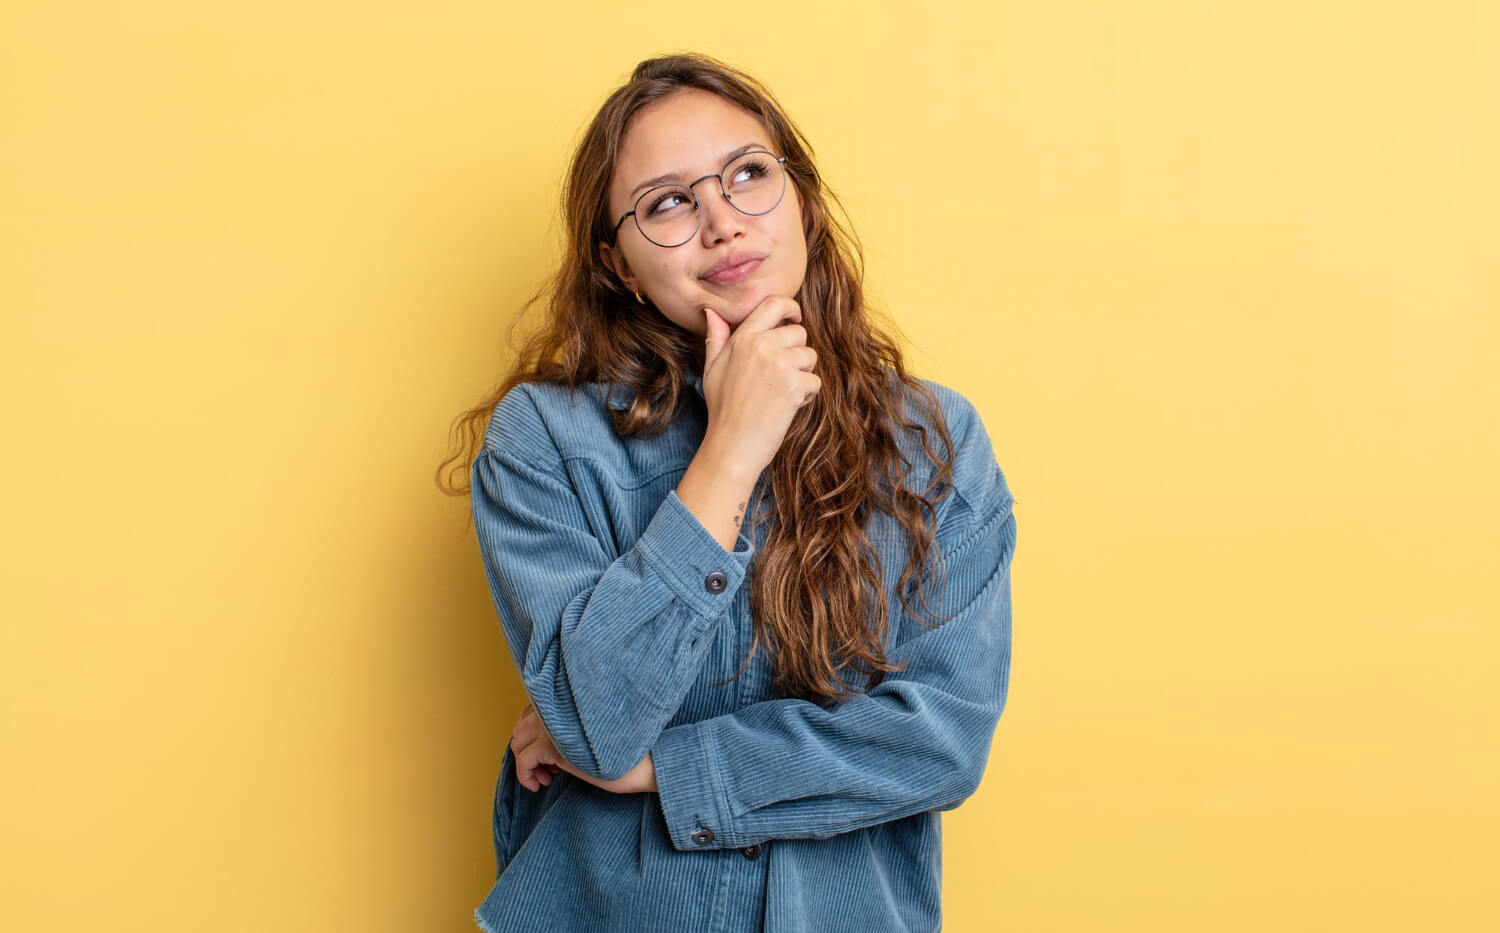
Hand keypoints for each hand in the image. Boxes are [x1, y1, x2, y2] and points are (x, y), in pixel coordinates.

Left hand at [508, 702, 657, 794]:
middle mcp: (557, 707)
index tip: (546, 756)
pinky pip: (523, 760)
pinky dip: (525, 776)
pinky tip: (539, 785)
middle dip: (527, 752)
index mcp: (567, 699)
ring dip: (526, 765)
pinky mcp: (552, 745)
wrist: (642, 762)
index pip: (530, 712)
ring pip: (518, 743)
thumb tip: (540, 742)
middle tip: (547, 771)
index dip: (532, 736)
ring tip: (545, 778)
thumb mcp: (587, 735)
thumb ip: (566, 728)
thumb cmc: (622, 751)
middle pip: (521, 728)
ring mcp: (553, 724)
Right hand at [700, 295, 819, 477]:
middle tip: (781, 376)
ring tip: (782, 392)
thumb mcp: (711, 369)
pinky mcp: (794, 385)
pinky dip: (806, 396)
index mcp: (743, 338)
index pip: (774, 304)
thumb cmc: (722, 409)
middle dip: (797, 353)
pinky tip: (787, 407)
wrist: (732, 445)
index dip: (791, 308)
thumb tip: (711, 312)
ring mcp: (779, 364)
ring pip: (810, 356)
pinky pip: (815, 381)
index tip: (794, 319)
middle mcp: (762, 345)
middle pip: (799, 333)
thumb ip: (716, 338)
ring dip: (803, 375)